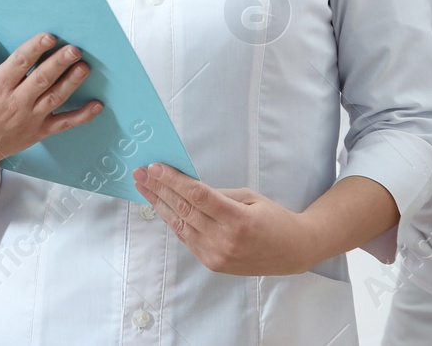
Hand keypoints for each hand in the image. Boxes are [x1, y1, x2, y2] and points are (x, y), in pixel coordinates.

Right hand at [0, 21, 102, 179]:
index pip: (20, 64)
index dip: (35, 49)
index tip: (49, 36)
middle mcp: (16, 102)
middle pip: (42, 79)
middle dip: (59, 63)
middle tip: (74, 49)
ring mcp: (30, 118)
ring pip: (55, 98)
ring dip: (71, 83)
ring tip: (84, 67)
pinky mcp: (39, 132)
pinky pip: (64, 124)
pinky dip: (82, 116)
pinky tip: (97, 105)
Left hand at [132, 163, 313, 274]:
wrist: (292, 252)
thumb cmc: (274, 218)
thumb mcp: (250, 197)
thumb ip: (218, 194)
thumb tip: (186, 186)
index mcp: (238, 220)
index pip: (197, 196)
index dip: (173, 180)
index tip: (155, 167)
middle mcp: (225, 240)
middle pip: (184, 209)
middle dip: (159, 189)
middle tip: (140, 174)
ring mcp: (217, 255)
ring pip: (180, 225)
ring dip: (159, 205)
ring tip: (144, 188)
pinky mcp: (212, 264)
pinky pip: (187, 238)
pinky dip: (172, 221)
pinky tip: (161, 207)